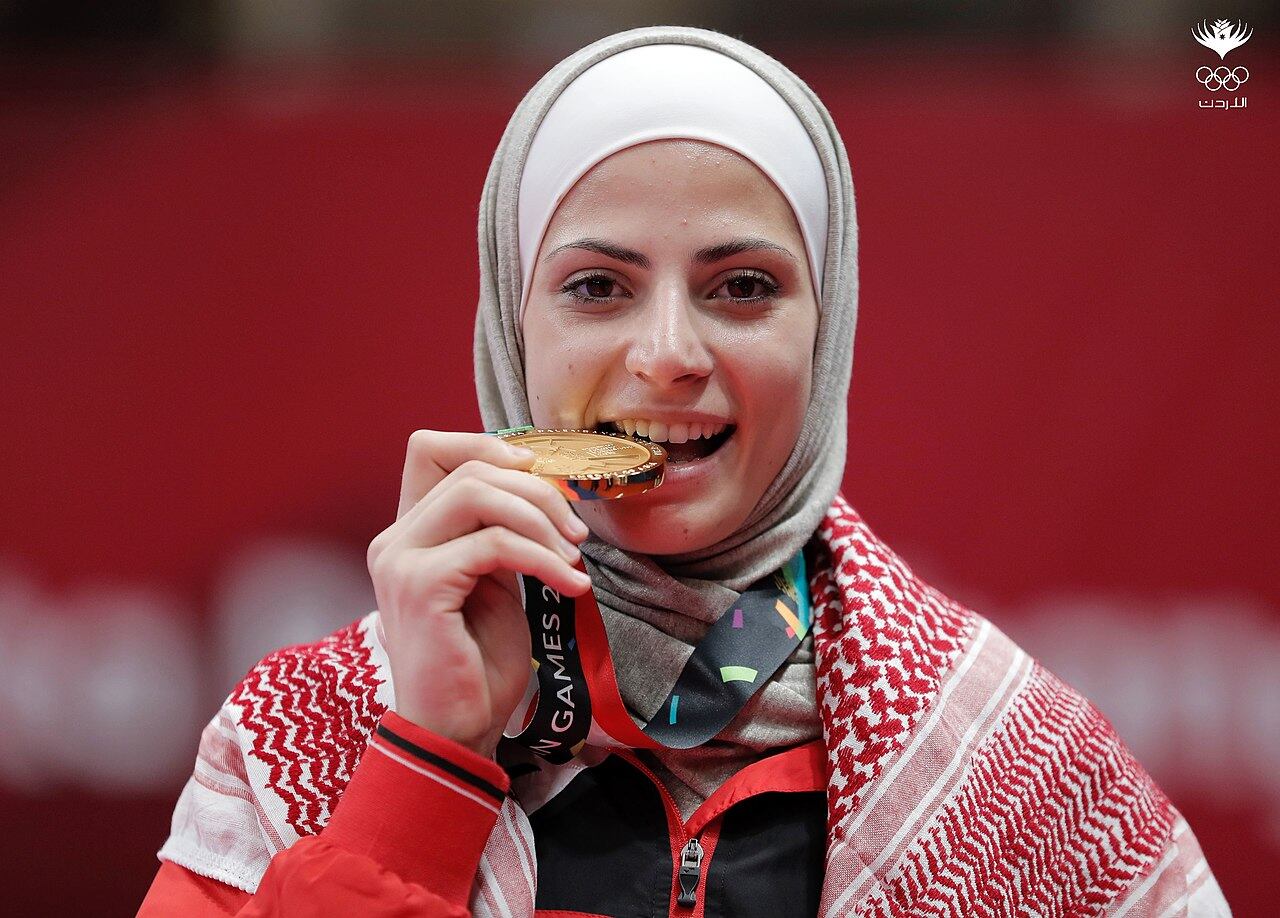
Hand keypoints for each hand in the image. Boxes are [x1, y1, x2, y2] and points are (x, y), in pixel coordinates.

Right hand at [366, 430, 591, 758]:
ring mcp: (400, 560)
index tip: (539, 478)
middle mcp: (394, 538)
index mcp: (408, 533)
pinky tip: (570, 585)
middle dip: (537, 492)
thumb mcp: (493, 580)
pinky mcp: (421, 586)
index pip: (429, 448)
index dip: (487, 445)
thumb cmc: (477, 662)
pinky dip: (544, 559)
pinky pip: (495, 544)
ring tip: (573, 558)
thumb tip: (541, 486)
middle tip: (575, 531)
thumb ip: (497, 532)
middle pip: (471, 469)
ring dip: (542, 521)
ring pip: (481, 495)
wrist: (455, 730)